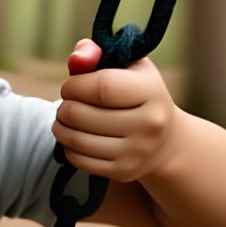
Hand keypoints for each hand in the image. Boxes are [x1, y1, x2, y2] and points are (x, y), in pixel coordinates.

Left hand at [53, 39, 180, 181]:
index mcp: (151, 92)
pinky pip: (79, 159)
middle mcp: (149, 124)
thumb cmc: (139, 95)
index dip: (75, 85)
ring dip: (60, 127)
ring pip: (76, 139)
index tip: (71, 86)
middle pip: (81, 114)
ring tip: (64, 119)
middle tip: (66, 104)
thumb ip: (99, 54)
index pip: (100, 87)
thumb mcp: (129, 68)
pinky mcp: (124, 171)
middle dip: (64, 106)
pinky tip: (74, 137)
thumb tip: (77, 57)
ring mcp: (137, 151)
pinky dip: (67, 147)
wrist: (165, 140)